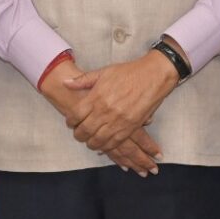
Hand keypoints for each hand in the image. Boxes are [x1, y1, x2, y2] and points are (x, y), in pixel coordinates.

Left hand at [40, 59, 162, 175]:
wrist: (153, 76)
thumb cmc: (129, 72)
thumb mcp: (104, 72)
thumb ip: (83, 80)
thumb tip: (65, 83)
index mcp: (97, 97)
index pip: (76, 115)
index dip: (70, 121)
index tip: (71, 122)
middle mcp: (105, 111)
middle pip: (85, 131)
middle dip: (79, 135)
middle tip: (79, 134)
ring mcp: (118, 121)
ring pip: (98, 140)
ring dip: (91, 143)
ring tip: (90, 140)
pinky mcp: (130, 128)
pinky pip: (114, 143)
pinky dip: (106, 146)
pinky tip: (103, 144)